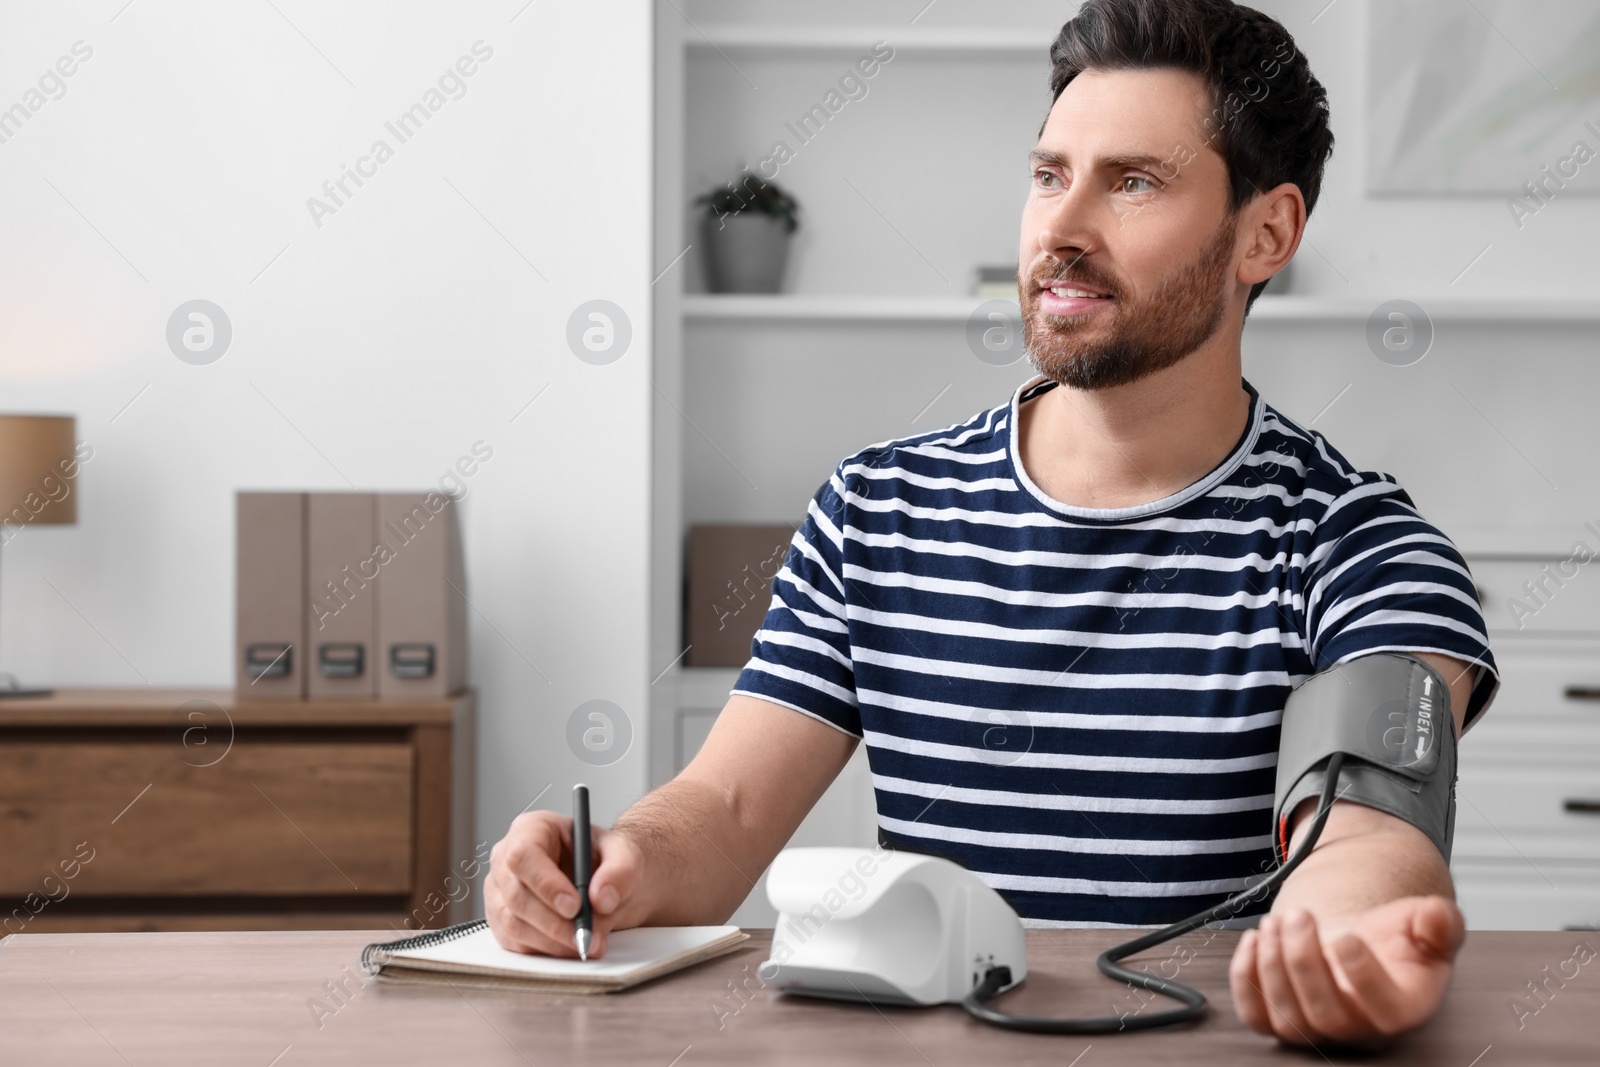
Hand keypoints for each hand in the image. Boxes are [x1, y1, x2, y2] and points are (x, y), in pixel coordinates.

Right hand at [484, 810, 644, 957]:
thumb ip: (620, 871)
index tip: (575, 907)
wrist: (604, 881)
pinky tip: (570, 946)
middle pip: (516, 895)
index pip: (524, 855)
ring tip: (586, 943)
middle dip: (554, 922)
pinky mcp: (502, 920)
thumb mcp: (625, 854)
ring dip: (551, 941)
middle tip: (586, 936)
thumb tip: (602, 898)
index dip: (546, 884)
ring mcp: (501, 891)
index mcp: (532, 829)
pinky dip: (544, 950)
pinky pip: (514, 942)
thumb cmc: (606, 859)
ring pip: (513, 923)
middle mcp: (507, 858)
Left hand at [1228, 895, 1465, 1046]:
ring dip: (1272, 964)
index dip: (1362, 976)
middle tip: (1298, 915)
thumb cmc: (1395, 941)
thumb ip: (1439, 921)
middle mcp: (1360, 1031)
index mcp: (1403, 1011)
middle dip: (1304, 960)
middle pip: (1326, 1015)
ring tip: (1274, 922)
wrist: (1360, 947)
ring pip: (1288, 1018)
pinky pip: (1255, 1016)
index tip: (1346, 935)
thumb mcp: (1425, 924)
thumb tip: (1439, 916)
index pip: (1385, 1012)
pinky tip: (1253, 940)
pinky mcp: (1281, 1021)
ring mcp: (1317, 1031)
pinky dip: (1245, 979)